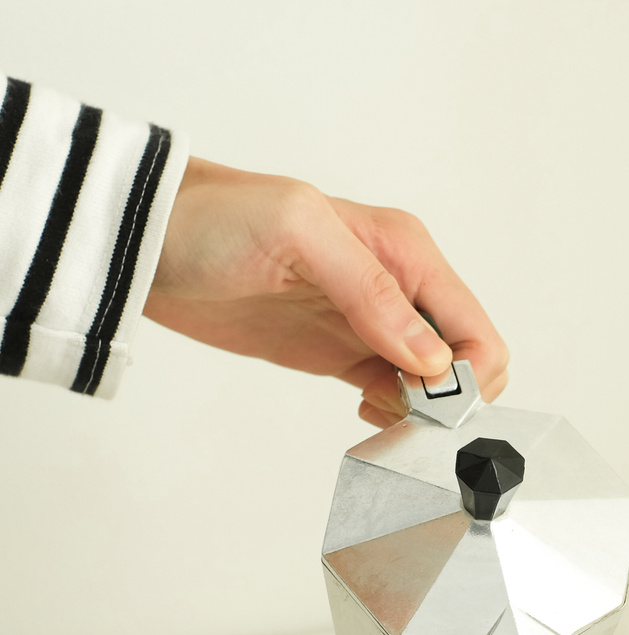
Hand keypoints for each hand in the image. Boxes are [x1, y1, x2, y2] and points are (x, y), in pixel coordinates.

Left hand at [147, 158, 507, 426]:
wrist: (149, 242)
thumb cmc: (216, 217)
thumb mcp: (298, 232)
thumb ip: (370, 291)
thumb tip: (429, 356)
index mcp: (405, 250)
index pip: (474, 326)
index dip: (467, 375)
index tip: (425, 400)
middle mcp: (398, 286)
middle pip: (464, 361)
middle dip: (449, 399)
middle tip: (402, 414)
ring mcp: (369, 323)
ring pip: (433, 383)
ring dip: (420, 412)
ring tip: (377, 417)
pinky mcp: (338, 353)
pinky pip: (392, 393)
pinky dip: (393, 414)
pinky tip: (365, 417)